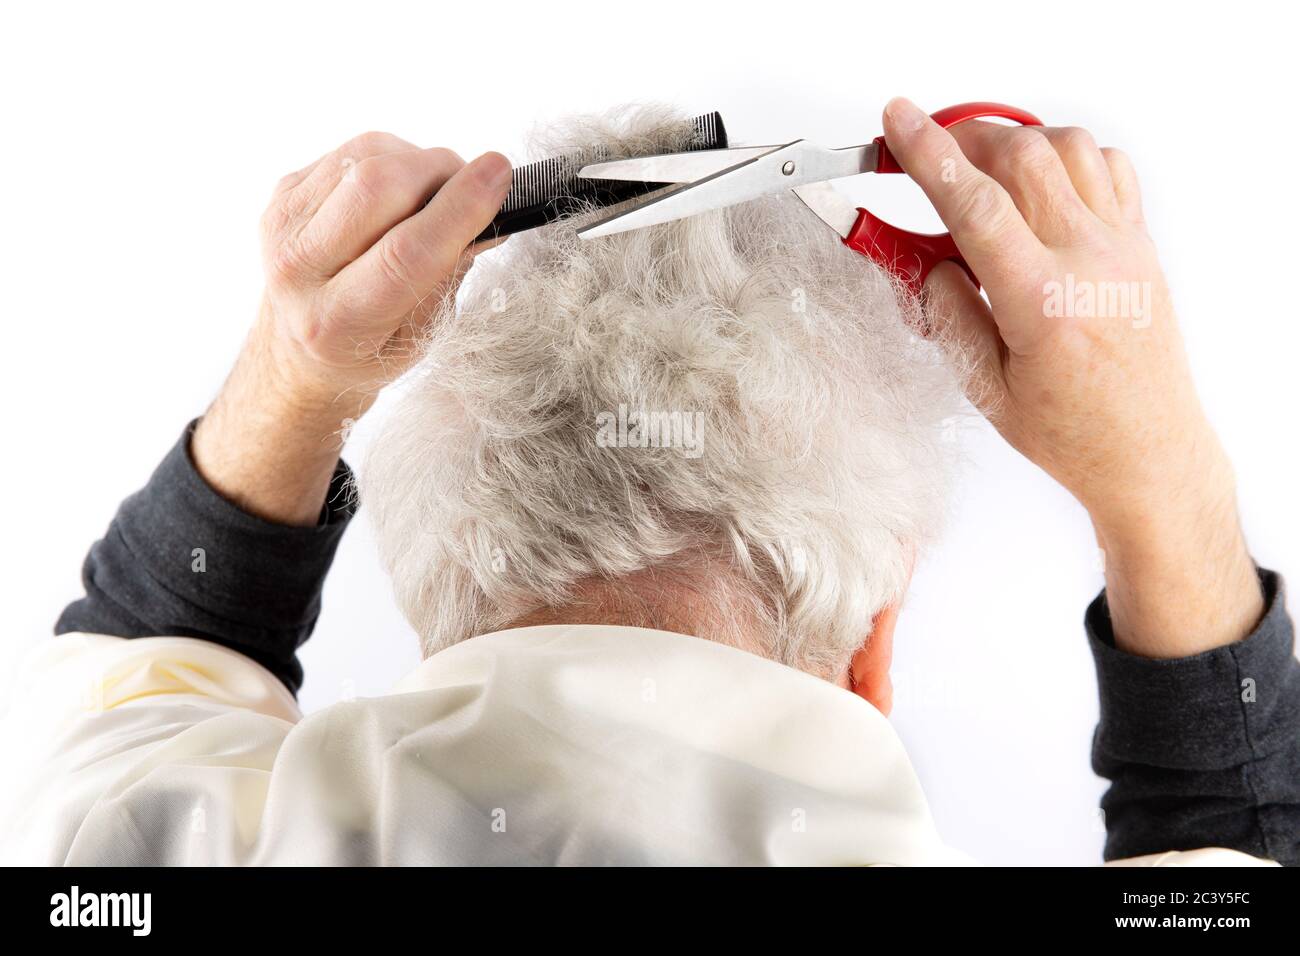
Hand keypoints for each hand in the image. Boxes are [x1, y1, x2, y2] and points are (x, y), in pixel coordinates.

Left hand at [191, 134, 510, 525]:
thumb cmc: (371, 348)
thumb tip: (492, 212)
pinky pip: (353, 151)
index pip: (406, 253)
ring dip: (420, 164)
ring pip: (368, 157)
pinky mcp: (283, 192)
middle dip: (440, 173)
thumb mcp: (423, 335)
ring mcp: (284, 225)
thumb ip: (451, 273)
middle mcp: (298, 269)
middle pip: (379, 186)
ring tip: (436, 195)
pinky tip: (402, 191)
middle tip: (473, 187)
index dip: (460, 209)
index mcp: (336, 322)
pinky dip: (394, 159)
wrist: (299, 350)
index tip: (499, 176)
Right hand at [881, 97, 1260, 655]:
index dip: (928, 154)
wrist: (1149, 452)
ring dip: (1015, 143)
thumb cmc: (1073, 434)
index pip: (975, 205)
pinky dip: (1066, 156)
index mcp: (1042, 303)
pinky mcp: (1139, 244)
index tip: (899, 121)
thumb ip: (952, 317)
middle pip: (1023, 157)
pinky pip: (1108, 167)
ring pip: (1068, 148)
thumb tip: (929, 264)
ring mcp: (1121, 246)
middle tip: (929, 152)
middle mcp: (1088, 262)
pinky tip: (1040, 184)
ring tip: (982, 171)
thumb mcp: (987, 389)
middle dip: (965, 138)